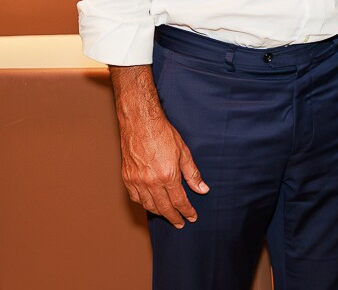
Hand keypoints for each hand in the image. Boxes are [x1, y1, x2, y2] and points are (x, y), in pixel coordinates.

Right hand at [110, 66, 206, 227]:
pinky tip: (150, 204)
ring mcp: (137, 181)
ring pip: (148, 205)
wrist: (140, 123)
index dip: (187, 211)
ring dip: (159, 212)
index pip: (179, 201)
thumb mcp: (184, 152)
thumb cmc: (163, 134)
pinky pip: (136, 197)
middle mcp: (151, 182)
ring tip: (168, 215)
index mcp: (168, 176)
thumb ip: (193, 174)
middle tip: (180, 223)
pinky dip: (144, 203)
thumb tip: (202, 190)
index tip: (192, 217)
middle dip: (173, 217)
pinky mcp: (127, 177)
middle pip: (163, 208)